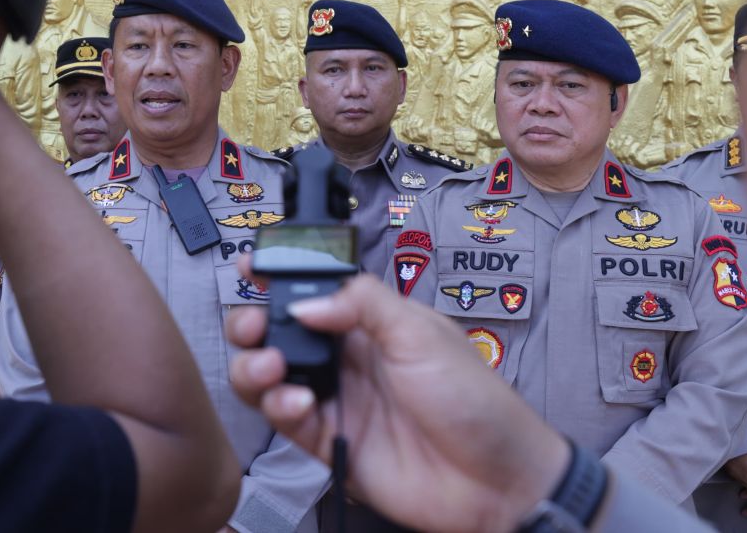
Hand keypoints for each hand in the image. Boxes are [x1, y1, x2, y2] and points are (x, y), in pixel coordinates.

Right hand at [226, 259, 568, 532]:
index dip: (277, 277)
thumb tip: (306, 300)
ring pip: (268, 377)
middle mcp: (344, 358)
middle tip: (254, 327)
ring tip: (271, 367)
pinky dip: (279, 409)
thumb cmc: (474, 400)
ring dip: (255, 367)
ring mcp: (334, 400)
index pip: (313, 290)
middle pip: (276, 332)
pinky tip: (299, 405)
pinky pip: (284, 421)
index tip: (251, 266)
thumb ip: (362, 303)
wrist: (496, 479)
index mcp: (368, 322)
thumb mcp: (422, 333)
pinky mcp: (328, 442)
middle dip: (251, 324)